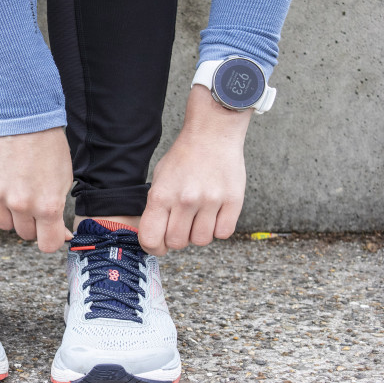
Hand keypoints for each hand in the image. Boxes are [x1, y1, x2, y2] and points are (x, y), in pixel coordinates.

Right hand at [0, 127, 72, 252]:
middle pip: (26, 235)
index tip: (54, 231)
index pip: (48, 245)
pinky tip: (10, 181)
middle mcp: (21, 205)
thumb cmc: (50, 149)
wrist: (26, 119)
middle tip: (38, 206)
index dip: (53, 239)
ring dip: (15, 217)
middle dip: (34, 225)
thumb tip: (60, 234)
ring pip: (6, 225)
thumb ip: (58, 211)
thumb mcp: (65, 182)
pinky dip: (1, 199)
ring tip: (22, 197)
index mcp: (47, 206)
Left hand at [139, 86, 251, 255]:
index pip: (151, 238)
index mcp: (162, 195)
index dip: (153, 247)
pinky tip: (214, 214)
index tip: (158, 245)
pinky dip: (218, 228)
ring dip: (199, 233)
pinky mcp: (233, 201)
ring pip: (201, 240)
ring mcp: (210, 201)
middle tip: (181, 225)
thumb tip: (155, 238)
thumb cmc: (183, 158)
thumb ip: (156, 209)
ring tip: (199, 216)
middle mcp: (185, 200)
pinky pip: (223, 233)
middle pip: (177, 243)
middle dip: (177, 239)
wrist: (212, 135)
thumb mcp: (159, 179)